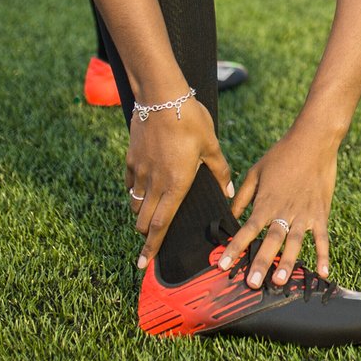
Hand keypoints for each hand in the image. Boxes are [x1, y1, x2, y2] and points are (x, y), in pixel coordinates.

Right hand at [125, 96, 231, 270]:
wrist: (161, 97)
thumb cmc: (191, 120)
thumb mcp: (212, 145)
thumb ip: (220, 171)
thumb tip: (229, 192)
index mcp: (176, 184)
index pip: (161, 225)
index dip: (152, 247)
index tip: (143, 264)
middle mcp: (155, 183)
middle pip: (144, 221)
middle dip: (146, 235)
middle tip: (151, 241)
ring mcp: (140, 172)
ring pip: (135, 205)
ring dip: (141, 215)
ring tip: (149, 216)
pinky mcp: (131, 160)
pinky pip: (130, 185)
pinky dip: (135, 193)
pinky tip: (144, 190)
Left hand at [221, 125, 341, 286]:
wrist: (313, 140)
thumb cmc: (282, 155)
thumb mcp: (256, 171)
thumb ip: (242, 196)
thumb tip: (229, 215)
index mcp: (266, 202)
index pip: (247, 229)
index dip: (234, 248)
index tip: (222, 265)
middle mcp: (284, 211)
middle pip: (271, 240)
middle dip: (261, 262)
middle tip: (253, 284)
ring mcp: (304, 213)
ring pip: (295, 242)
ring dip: (288, 262)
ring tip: (280, 281)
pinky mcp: (321, 212)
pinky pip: (322, 237)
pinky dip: (324, 255)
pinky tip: (323, 273)